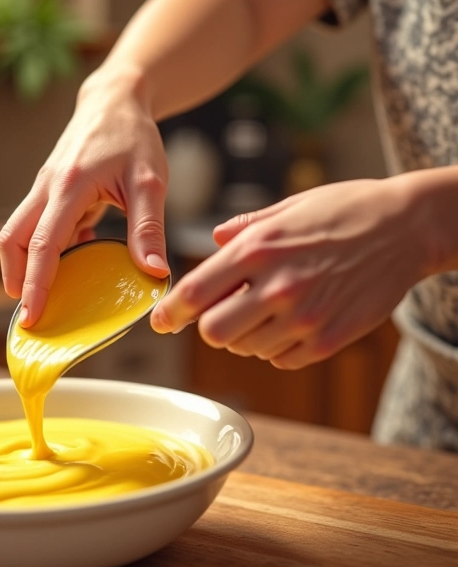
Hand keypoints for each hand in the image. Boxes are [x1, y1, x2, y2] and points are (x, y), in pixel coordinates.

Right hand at [0, 69, 170, 326]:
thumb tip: (152, 272)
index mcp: (69, 186)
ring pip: (18, 232)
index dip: (35, 283)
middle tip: (30, 314)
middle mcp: (47, 187)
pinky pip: (39, 225)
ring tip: (48, 295)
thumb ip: (148, 228)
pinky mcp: (50, 190)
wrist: (116, 99)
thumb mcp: (150, 182)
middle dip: (15, 278)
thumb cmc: (133, 137)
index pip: (42, 244)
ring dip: (26, 265)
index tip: (31, 315)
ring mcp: (45, 188)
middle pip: (11, 239)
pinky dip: (48, 248)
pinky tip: (78, 255)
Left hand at [150, 178, 428, 368]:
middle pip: (214, 333)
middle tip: (222, 313)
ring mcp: (305, 317)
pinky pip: (282, 359)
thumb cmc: (344, 210)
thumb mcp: (288, 207)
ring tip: (266, 311)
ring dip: (245, 337)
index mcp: (259, 248)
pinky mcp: (329, 339)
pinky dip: (277, 347)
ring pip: (247, 349)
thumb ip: (244, 228)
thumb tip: (212, 241)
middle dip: (210, 327)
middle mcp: (278, 286)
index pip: (196, 293)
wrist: (408, 227)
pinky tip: (291, 322)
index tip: (159, 321)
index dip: (169, 312)